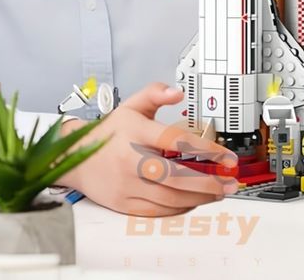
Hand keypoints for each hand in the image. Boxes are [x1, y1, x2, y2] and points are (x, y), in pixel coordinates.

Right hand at [59, 82, 237, 215]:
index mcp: (136, 132)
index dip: (206, 149)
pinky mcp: (122, 202)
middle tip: (230, 182)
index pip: (176, 140)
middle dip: (208, 182)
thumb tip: (177, 92)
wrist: (73, 156)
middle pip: (175, 175)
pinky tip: (193, 201)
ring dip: (198, 198)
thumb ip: (156, 94)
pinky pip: (155, 211)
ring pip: (168, 197)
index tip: (227, 157)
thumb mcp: (132, 105)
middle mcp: (131, 159)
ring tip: (218, 193)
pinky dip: (178, 208)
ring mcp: (126, 184)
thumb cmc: (108, 132)